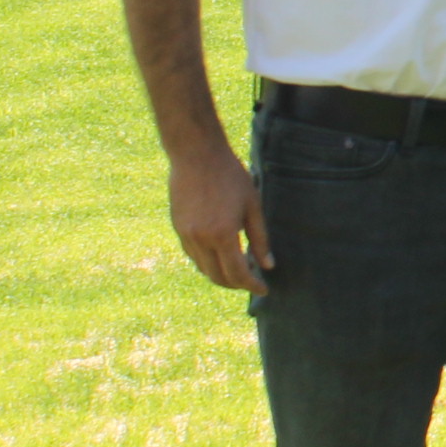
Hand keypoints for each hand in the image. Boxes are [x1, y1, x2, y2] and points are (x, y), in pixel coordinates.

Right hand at [169, 140, 271, 294]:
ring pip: (203, 268)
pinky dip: (207, 262)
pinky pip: (193, 255)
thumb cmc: (230, 177)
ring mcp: (186, 235)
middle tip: (252, 282)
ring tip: (239, 270)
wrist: (196, 156)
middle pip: (218, 277)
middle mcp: (200, 240)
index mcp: (222, 235)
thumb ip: (260, 238)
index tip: (263, 289)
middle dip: (236, 285)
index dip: (251, 285)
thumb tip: (268, 265)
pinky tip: (220, 256)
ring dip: (220, 275)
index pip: (237, 273)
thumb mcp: (253, 206)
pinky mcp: (177, 228)